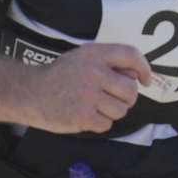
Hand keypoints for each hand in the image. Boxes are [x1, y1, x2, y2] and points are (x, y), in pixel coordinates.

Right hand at [25, 43, 151, 134]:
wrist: (31, 92)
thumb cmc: (62, 75)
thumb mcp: (83, 57)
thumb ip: (108, 62)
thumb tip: (136, 76)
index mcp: (95, 53)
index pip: (131, 55)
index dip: (144, 68)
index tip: (145, 79)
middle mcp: (94, 72)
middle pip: (131, 90)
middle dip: (126, 97)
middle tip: (112, 97)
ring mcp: (88, 95)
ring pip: (121, 110)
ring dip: (112, 111)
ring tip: (96, 106)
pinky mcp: (83, 116)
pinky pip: (107, 124)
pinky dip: (100, 123)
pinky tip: (86, 115)